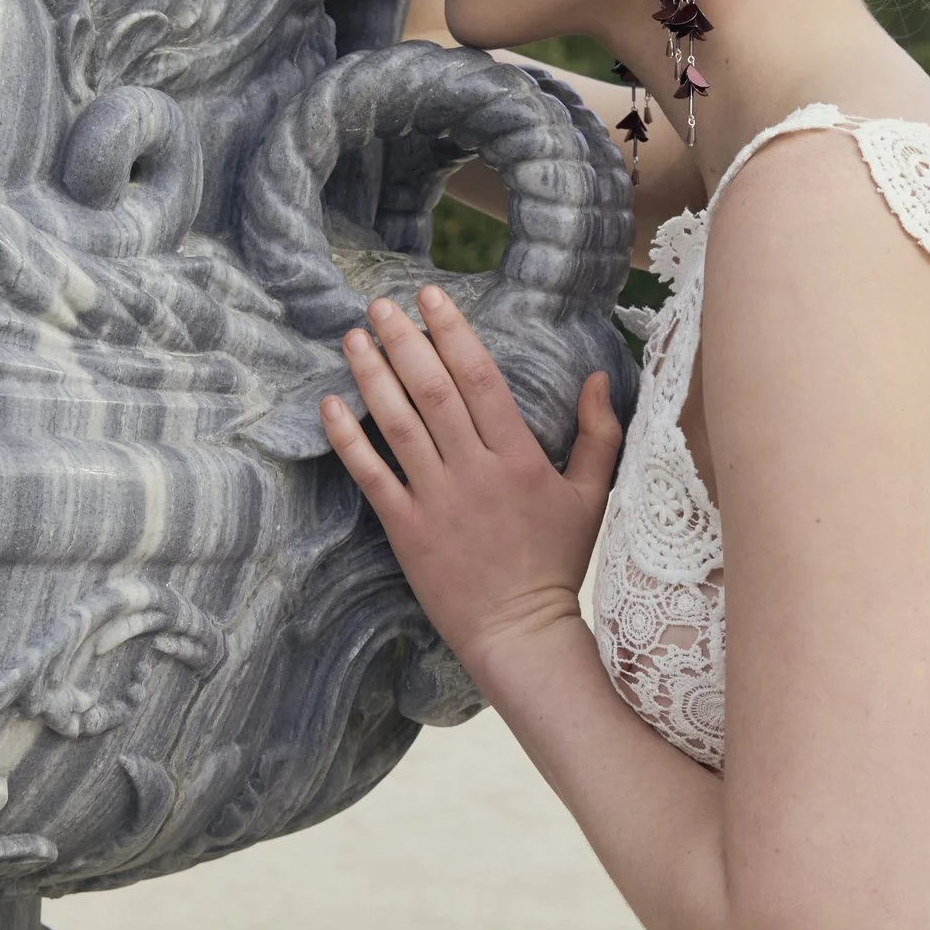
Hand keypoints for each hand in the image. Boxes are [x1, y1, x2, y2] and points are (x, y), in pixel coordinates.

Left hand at [322, 286, 621, 673]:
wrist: (519, 632)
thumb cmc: (556, 562)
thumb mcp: (591, 495)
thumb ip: (598, 434)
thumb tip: (598, 377)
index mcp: (519, 457)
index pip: (481, 379)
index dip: (453, 333)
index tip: (432, 298)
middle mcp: (475, 471)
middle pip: (433, 390)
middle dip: (405, 340)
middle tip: (381, 304)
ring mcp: (437, 500)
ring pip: (398, 424)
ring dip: (373, 375)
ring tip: (355, 336)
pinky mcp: (406, 529)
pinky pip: (371, 475)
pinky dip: (348, 438)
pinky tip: (330, 403)